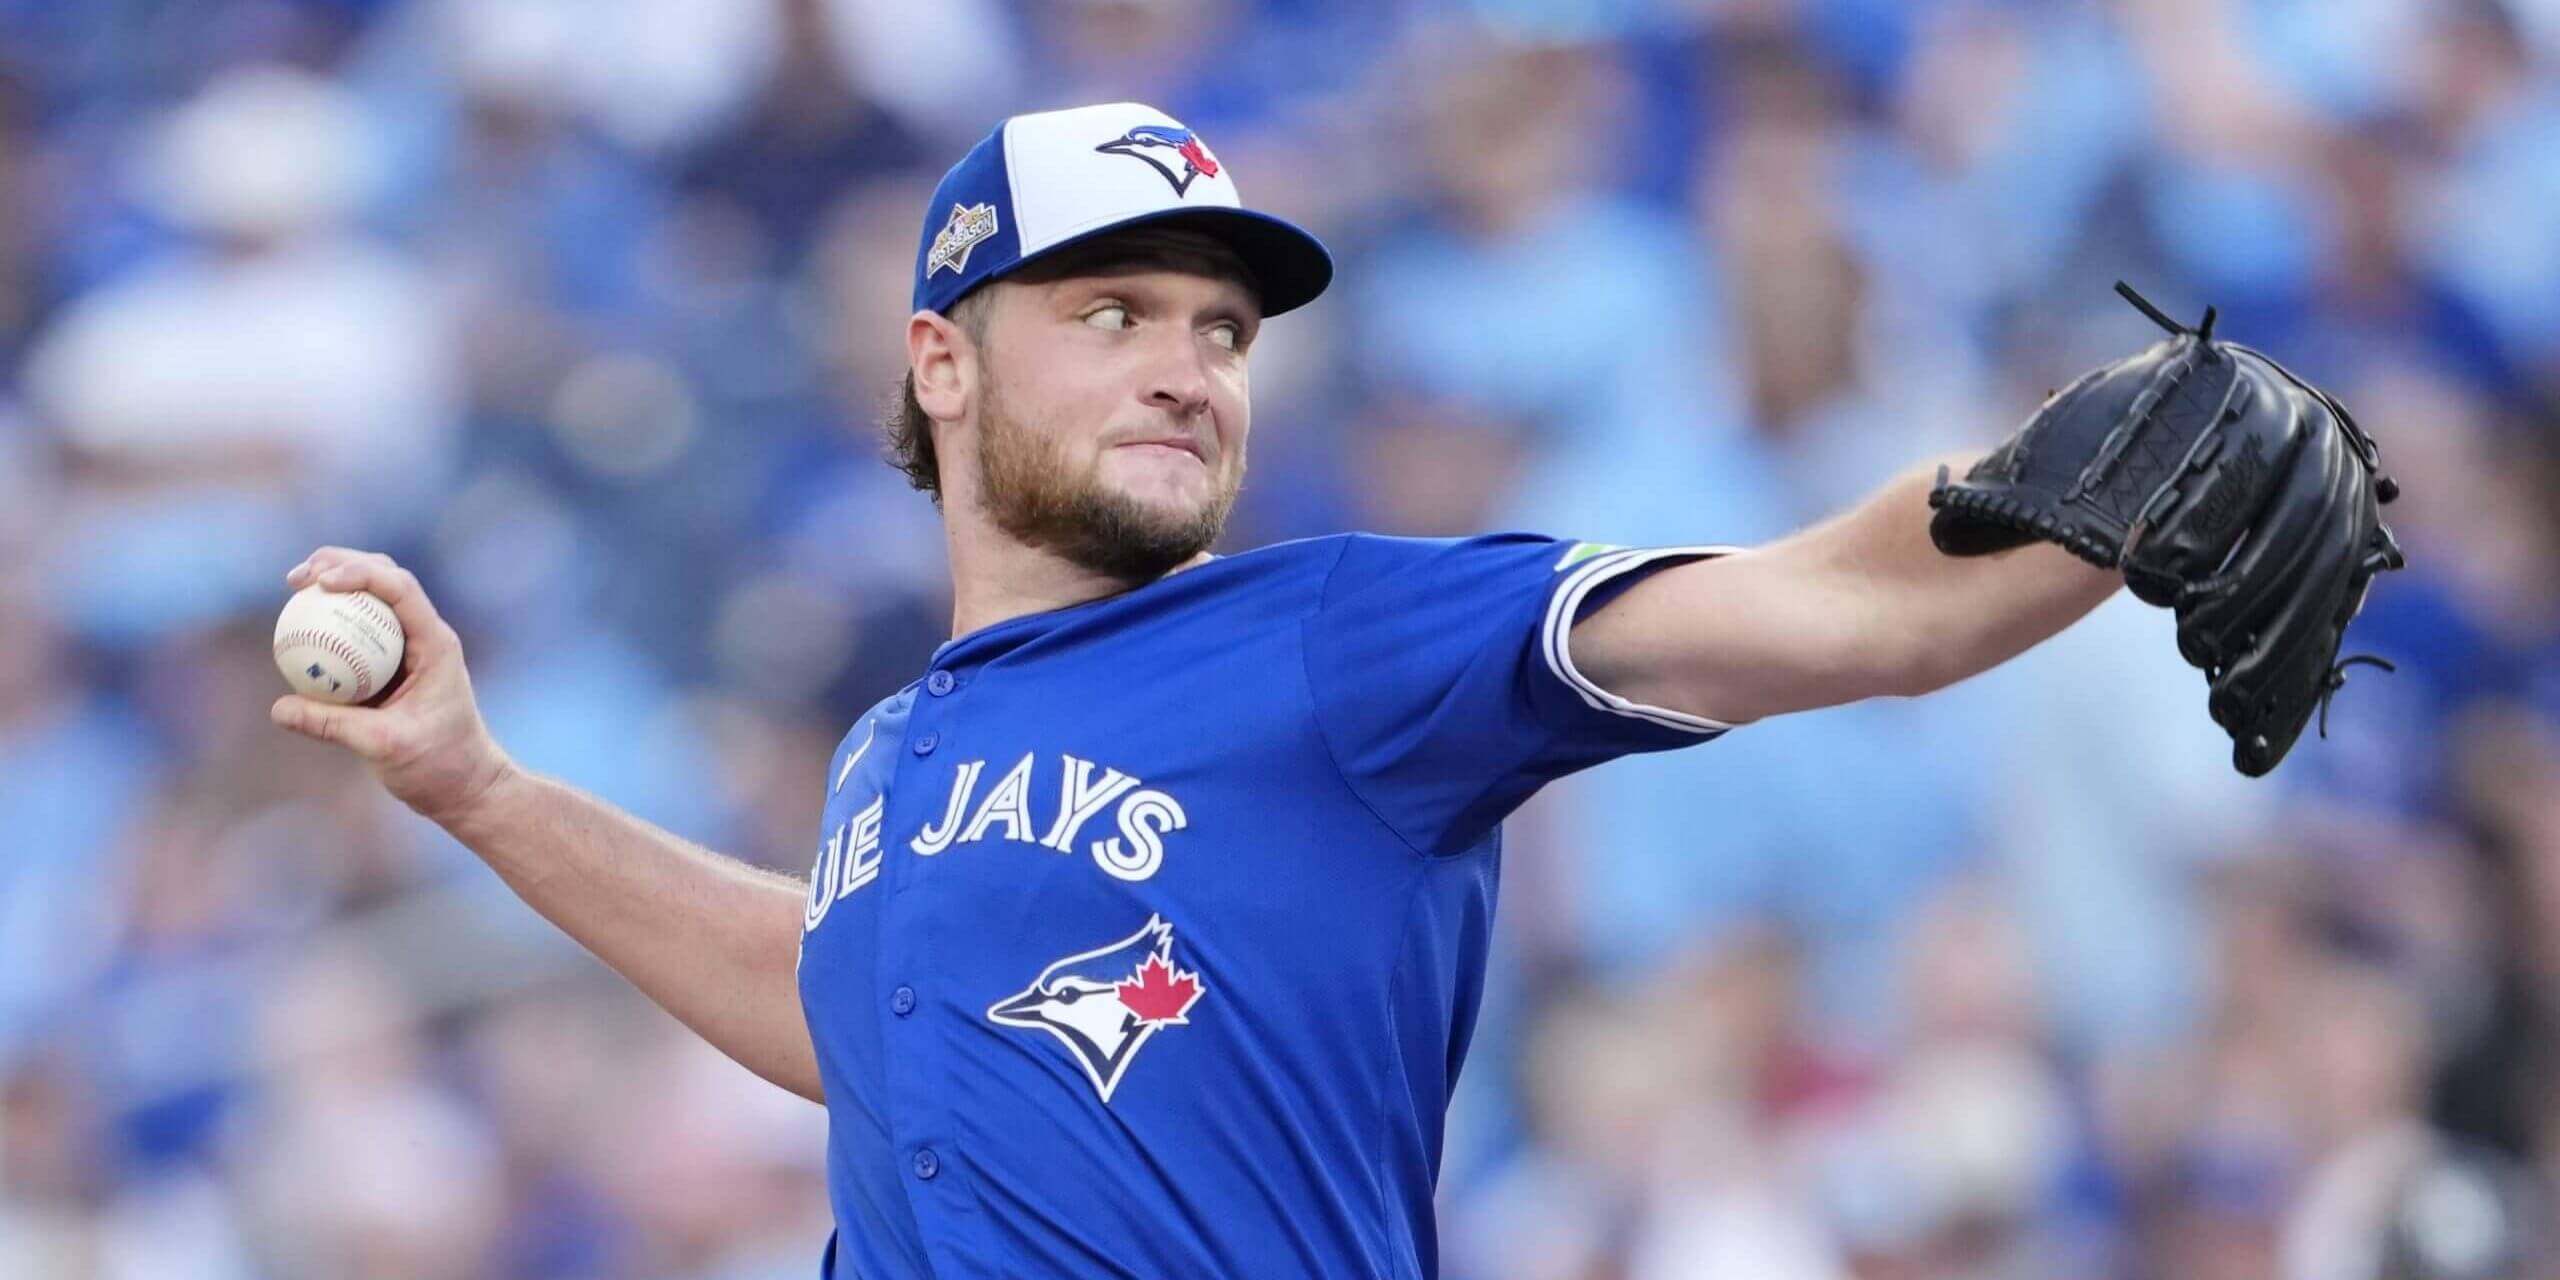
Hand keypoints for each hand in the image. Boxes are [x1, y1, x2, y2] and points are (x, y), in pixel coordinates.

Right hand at [272, 548, 517, 826]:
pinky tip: (299, 629)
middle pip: (385, 579)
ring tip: (294, 587)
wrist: (464, 786)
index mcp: (435, 644)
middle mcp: (424, 637)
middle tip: (296, 577)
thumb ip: (334, 725)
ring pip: (373, 600)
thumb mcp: (384, 746)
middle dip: (341, 564)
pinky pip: (359, 633)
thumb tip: (279, 708)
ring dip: (336, 586)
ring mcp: (409, 648)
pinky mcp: (393, 666)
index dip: (360, 573)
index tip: (320, 581)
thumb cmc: (439, 766)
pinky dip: (333, 623)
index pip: (400, 590)